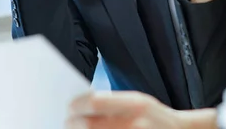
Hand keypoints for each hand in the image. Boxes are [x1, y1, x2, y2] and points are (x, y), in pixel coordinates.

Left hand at [66, 91, 183, 128]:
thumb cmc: (157, 118)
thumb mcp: (141, 101)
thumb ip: (115, 102)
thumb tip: (83, 104)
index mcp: (136, 104)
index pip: (95, 102)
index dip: (77, 105)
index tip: (70, 107)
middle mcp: (134, 124)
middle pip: (89, 125)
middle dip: (73, 123)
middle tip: (68, 122)